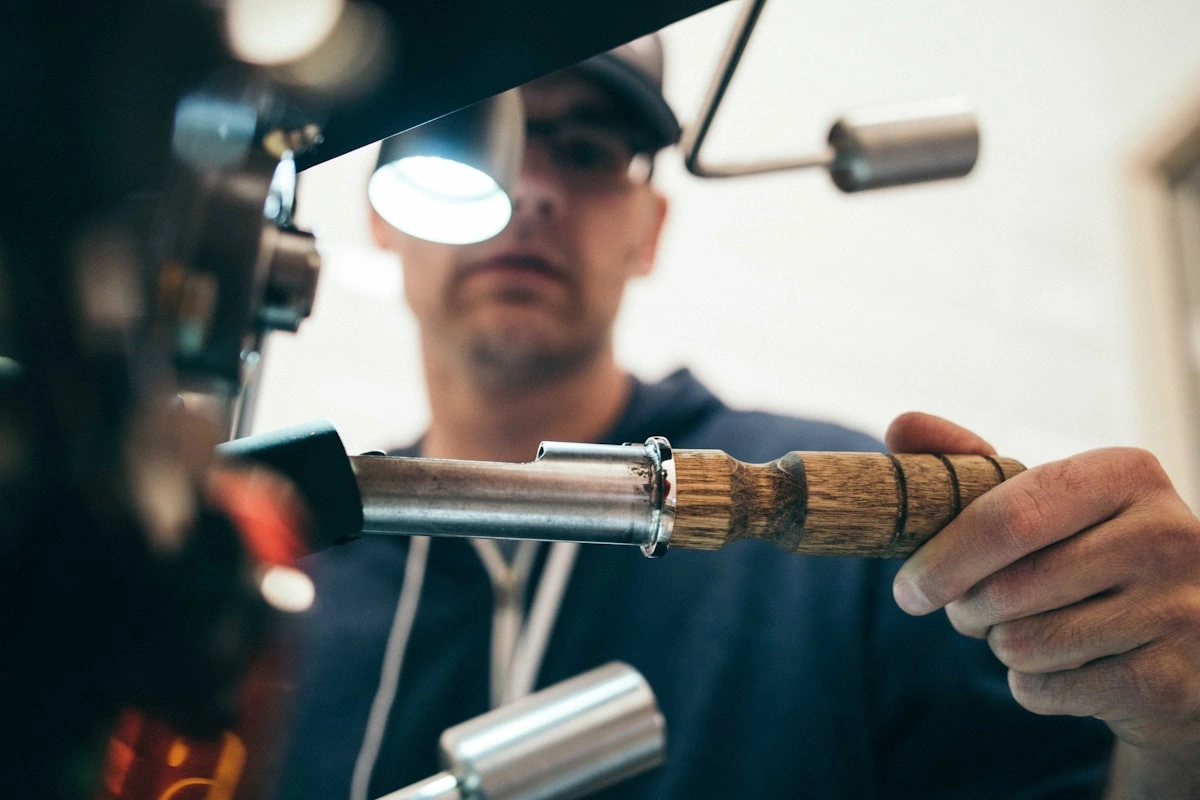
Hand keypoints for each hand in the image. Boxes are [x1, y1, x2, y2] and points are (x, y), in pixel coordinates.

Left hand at [887, 412, 1199, 775]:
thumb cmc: (1089, 553)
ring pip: (1022, 645)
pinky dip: (1036, 686)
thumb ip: (971, 462)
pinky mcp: (1172, 683)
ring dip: (1004, 647)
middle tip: (969, 610)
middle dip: (965, 610)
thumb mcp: (1045, 500)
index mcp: (1127, 474)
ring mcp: (1180, 611)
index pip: (1006, 518)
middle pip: (1006, 590)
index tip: (907, 589)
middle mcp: (1167, 535)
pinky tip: (1070, 665)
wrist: (1189, 637)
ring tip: (1033, 629)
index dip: (943, 559)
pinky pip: (1048, 691)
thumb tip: (901, 426)